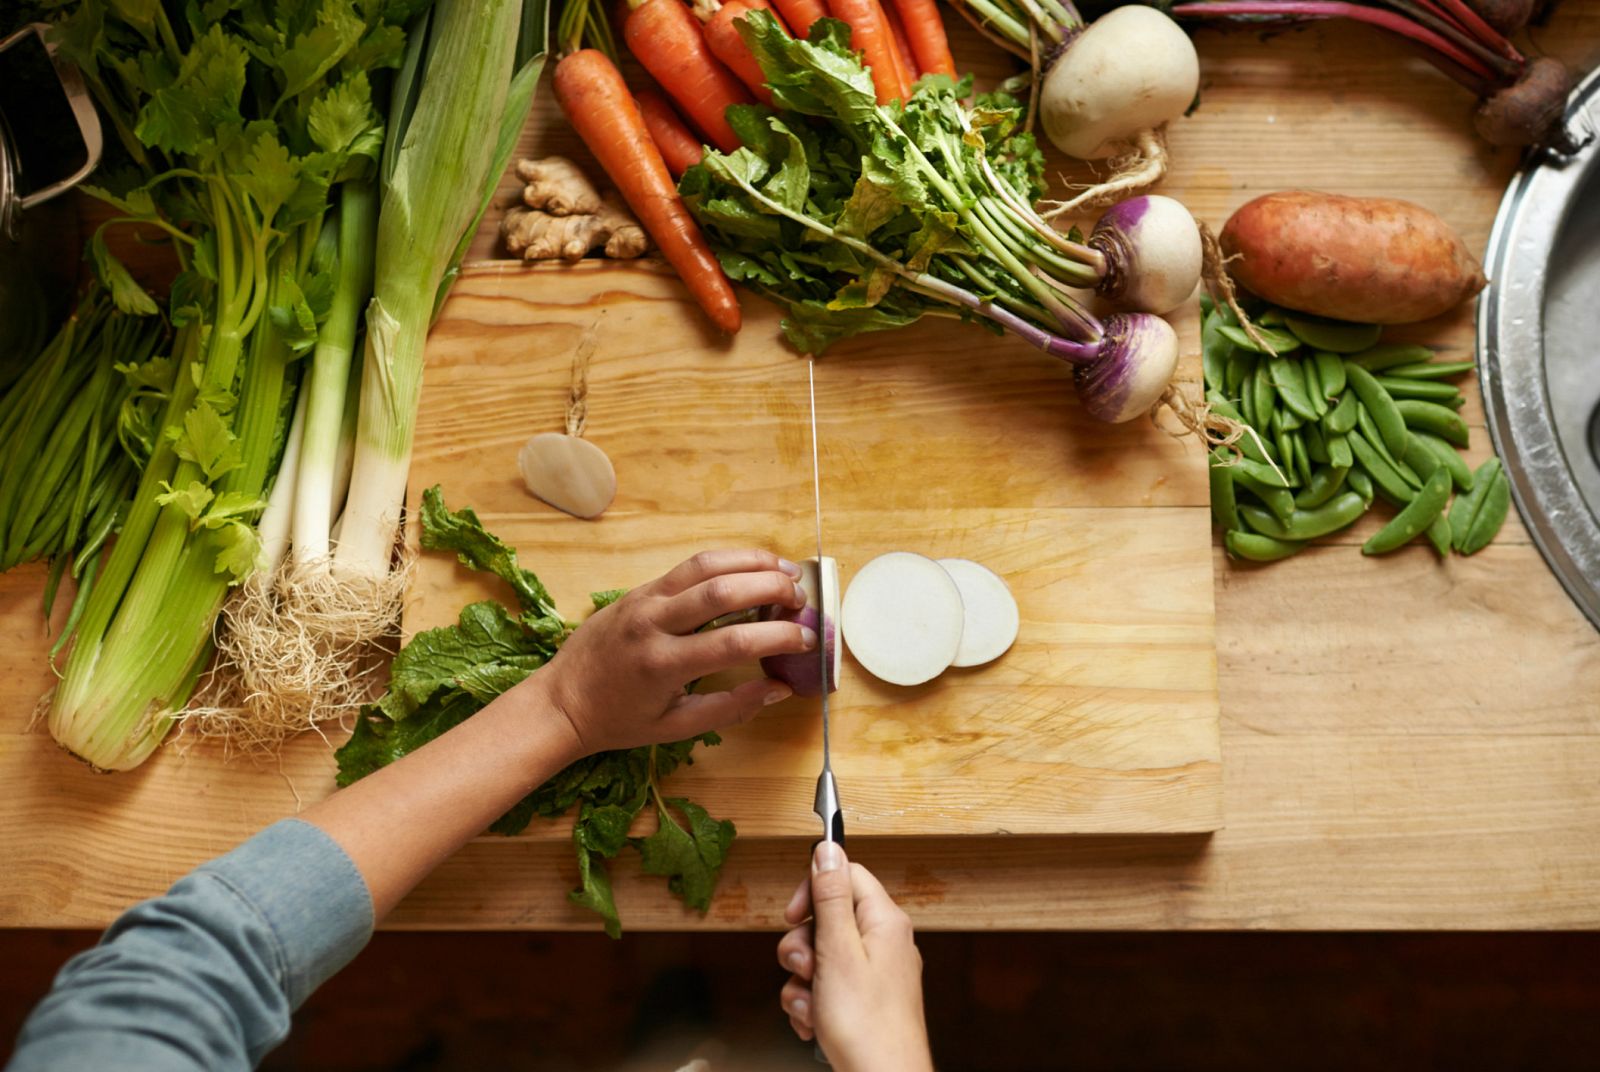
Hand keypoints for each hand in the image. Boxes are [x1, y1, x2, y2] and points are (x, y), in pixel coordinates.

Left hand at [532, 549, 813, 754]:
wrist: (561, 701)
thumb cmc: (619, 720)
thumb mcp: (676, 727)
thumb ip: (731, 707)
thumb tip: (781, 690)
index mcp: (663, 665)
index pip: (734, 642)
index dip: (778, 637)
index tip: (807, 639)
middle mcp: (653, 623)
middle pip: (723, 590)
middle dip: (771, 587)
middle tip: (802, 598)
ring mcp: (644, 599)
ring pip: (706, 565)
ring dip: (752, 562)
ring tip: (787, 570)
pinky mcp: (640, 589)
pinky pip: (689, 566)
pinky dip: (726, 561)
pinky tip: (751, 566)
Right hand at [776, 843, 932, 1071]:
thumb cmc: (868, 1027)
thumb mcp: (838, 952)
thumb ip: (830, 897)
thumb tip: (828, 848)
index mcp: (884, 921)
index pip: (846, 875)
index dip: (813, 890)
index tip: (794, 915)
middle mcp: (884, 942)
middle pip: (827, 918)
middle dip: (802, 947)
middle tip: (807, 970)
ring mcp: (874, 973)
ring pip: (820, 957)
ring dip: (803, 983)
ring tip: (813, 1006)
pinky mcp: (863, 1000)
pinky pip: (825, 986)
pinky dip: (812, 1004)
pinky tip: (815, 1023)